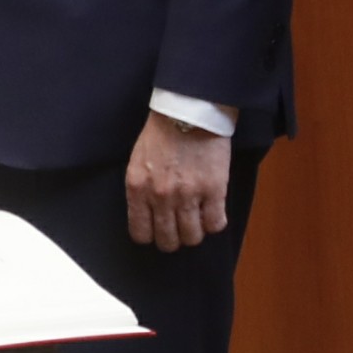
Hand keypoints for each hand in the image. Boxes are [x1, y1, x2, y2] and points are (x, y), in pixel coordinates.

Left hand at [123, 110, 233, 251]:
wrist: (188, 111)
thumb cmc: (162, 133)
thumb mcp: (138, 162)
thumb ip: (140, 190)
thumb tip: (147, 215)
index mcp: (137, 188)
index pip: (140, 233)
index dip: (150, 236)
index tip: (157, 231)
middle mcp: (160, 196)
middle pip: (168, 241)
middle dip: (174, 239)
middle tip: (180, 229)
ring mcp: (188, 195)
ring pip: (192, 237)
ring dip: (195, 232)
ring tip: (198, 220)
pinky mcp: (214, 190)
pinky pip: (215, 224)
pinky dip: (215, 223)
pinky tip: (213, 212)